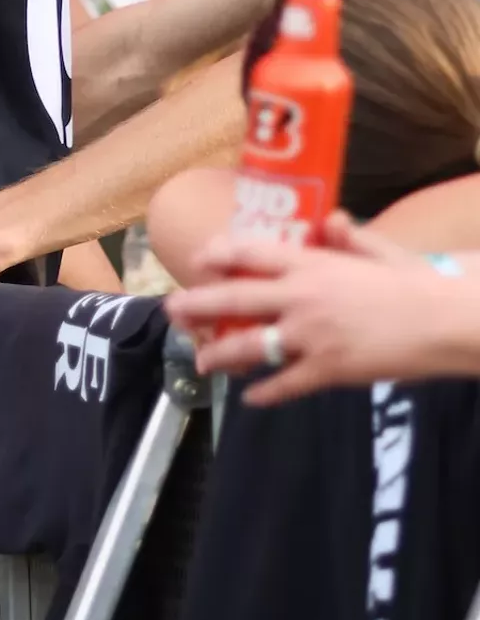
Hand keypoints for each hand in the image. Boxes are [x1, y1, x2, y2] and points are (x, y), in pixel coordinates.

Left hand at [166, 213, 450, 402]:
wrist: (446, 322)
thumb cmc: (418, 282)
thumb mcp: (382, 250)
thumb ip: (350, 237)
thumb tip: (329, 220)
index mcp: (314, 264)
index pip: (252, 253)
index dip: (219, 255)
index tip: (198, 260)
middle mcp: (302, 298)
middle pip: (235, 299)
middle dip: (198, 305)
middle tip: (172, 311)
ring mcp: (311, 336)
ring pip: (251, 347)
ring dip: (221, 355)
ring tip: (201, 361)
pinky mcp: (328, 370)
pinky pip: (285, 384)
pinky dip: (265, 393)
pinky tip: (250, 399)